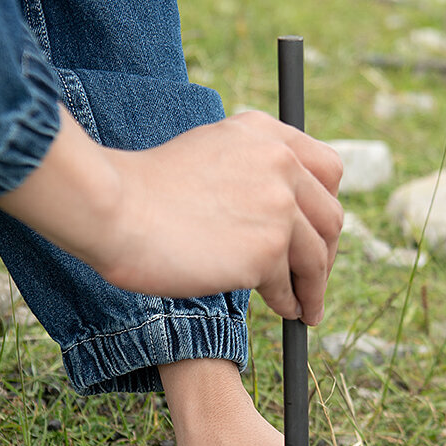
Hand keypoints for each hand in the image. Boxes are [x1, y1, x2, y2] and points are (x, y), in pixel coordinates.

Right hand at [0, 107, 343, 325]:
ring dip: (315, 288)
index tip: (320, 235)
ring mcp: (278, 207)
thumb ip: (253, 167)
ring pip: (317, 258)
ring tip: (307, 309)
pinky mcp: (266, 251)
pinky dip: (289, 302)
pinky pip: (289, 286)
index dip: (327, 208)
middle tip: (317, 279)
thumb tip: (283, 205)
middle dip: (328, 254)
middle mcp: (281, 164)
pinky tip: (284, 310)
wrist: (114, 209)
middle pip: (331, 218)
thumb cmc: (149, 189)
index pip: (329, 171)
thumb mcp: (211, 150)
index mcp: (267, 134)